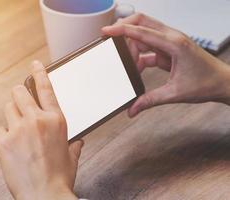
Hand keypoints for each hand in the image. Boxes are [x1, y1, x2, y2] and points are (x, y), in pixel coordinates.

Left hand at [0, 61, 82, 199]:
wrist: (44, 195)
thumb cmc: (60, 176)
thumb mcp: (72, 155)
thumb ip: (74, 143)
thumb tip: (78, 141)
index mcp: (56, 120)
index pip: (46, 88)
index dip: (39, 73)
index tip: (35, 64)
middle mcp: (37, 120)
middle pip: (19, 92)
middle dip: (19, 95)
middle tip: (21, 103)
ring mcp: (19, 129)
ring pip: (8, 109)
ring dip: (12, 116)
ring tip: (18, 131)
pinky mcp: (3, 142)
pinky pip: (0, 130)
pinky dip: (5, 136)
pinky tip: (13, 148)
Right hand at [103, 13, 229, 116]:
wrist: (222, 83)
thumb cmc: (206, 83)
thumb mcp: (175, 93)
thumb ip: (150, 100)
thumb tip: (132, 108)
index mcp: (174, 43)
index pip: (142, 31)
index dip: (121, 30)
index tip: (106, 32)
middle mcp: (172, 38)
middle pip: (142, 23)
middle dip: (124, 29)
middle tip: (111, 40)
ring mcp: (170, 42)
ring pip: (144, 34)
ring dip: (132, 46)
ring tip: (126, 63)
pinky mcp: (169, 49)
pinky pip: (148, 47)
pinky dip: (139, 56)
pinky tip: (136, 68)